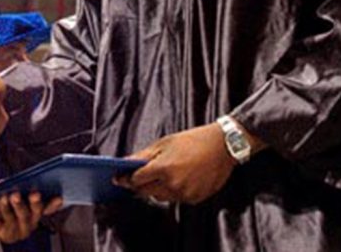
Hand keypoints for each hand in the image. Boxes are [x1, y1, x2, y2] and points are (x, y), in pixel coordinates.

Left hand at [0, 191, 62, 242]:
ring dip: (19, 205)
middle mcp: (30, 222)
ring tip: (14, 194)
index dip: (54, 204)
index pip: (48, 208)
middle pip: (37, 213)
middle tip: (35, 193)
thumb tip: (28, 181)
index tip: (59, 196)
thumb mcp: (9, 187)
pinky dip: (6, 209)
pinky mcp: (9, 236)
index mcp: (34, 210)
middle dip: (36, 203)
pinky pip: (10, 222)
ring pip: (24, 218)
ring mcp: (20, 231)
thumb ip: (19, 186)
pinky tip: (3, 199)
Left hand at [115, 124, 236, 204]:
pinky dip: (172, 192)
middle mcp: (173, 184)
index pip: (137, 180)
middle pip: (146, 192)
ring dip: (156, 189)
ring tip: (158, 177)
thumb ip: (143, 156)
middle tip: (133, 180)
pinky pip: (176, 199)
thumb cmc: (192, 141)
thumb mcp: (164, 143)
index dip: (126, 179)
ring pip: (161, 197)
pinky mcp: (195, 199)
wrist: (222, 146)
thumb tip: (125, 163)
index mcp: (163, 168)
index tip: (118, 178)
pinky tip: (176, 180)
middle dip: (138, 185)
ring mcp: (185, 194)